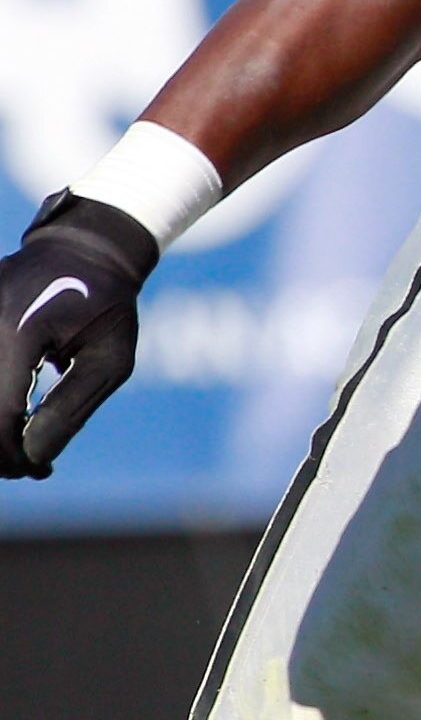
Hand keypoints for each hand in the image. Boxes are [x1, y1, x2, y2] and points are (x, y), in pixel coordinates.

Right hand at [0, 193, 155, 475]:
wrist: (84, 247)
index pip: (1, 413)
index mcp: (19, 333)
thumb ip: (71, 408)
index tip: (34, 473)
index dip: (11, 454)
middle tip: (24, 467)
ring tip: (17, 447)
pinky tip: (12, 417)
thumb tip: (35, 455)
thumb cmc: (108, 303)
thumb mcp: (110, 359)